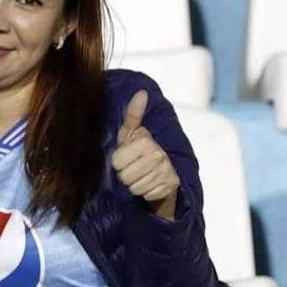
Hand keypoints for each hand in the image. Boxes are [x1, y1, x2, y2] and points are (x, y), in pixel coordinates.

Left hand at [110, 90, 179, 219]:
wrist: (163, 170)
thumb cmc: (140, 149)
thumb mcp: (131, 132)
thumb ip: (133, 114)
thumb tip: (141, 91)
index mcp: (146, 141)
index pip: (116, 162)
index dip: (118, 162)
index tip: (127, 157)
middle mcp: (159, 155)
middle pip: (124, 176)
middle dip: (125, 175)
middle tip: (134, 167)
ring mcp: (166, 171)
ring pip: (134, 187)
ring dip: (134, 184)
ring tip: (141, 175)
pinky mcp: (171, 185)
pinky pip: (146, 194)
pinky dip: (145, 192)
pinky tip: (150, 183)